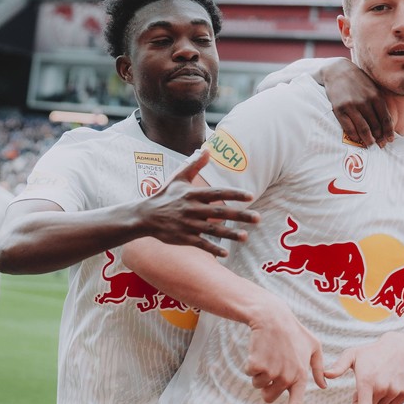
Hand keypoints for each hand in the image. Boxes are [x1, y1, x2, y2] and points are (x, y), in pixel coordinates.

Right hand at [138, 149, 259, 256]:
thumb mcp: (178, 178)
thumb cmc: (165, 195)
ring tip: (245, 236)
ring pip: (213, 230)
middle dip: (240, 216)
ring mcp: (188, 225)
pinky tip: (226, 254)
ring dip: (230, 234)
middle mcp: (192, 209)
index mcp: (193, 194)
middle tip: (258, 218)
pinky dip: (213, 249)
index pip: (218, 193)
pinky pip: (201, 244)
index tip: (250, 196)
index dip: (234, 194)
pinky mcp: (184, 238)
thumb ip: (195, 164)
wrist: (145, 216)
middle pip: (220, 212)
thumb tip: (207, 149)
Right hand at [245, 294, 325, 403]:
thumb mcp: (314, 346)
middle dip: (269, 387)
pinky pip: (250, 375)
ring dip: (260, 376)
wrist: (272, 317)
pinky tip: (260, 352)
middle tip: (274, 366)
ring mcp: (271, 373)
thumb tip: (324, 386)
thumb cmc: (294, 331)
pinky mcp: (257, 367)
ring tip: (269, 356)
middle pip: (271, 398)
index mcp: (301, 377)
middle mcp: (287, 378)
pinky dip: (252, 366)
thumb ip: (319, 368)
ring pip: (260, 387)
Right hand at [320, 58, 393, 146]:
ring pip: (363, 129)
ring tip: (369, 145)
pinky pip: (349, 127)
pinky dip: (354, 136)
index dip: (388, 132)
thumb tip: (386, 122)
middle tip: (380, 145)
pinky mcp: (339, 109)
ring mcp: (352, 106)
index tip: (389, 140)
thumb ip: (379, 103)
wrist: (337, 70)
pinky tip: (357, 139)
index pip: (385, 119)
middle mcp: (365, 101)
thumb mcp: (372, 87)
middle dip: (379, 138)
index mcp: (376, 96)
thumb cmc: (357, 80)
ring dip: (368, 140)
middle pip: (375, 126)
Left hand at [325, 331, 403, 403]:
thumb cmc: (371, 353)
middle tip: (366, 385)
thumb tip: (325, 376)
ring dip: (376, 401)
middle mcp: (382, 388)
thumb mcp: (352, 355)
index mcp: (367, 382)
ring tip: (378, 382)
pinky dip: (388, 400)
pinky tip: (389, 384)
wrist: (398, 348)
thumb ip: (338, 366)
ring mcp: (395, 390)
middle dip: (364, 402)